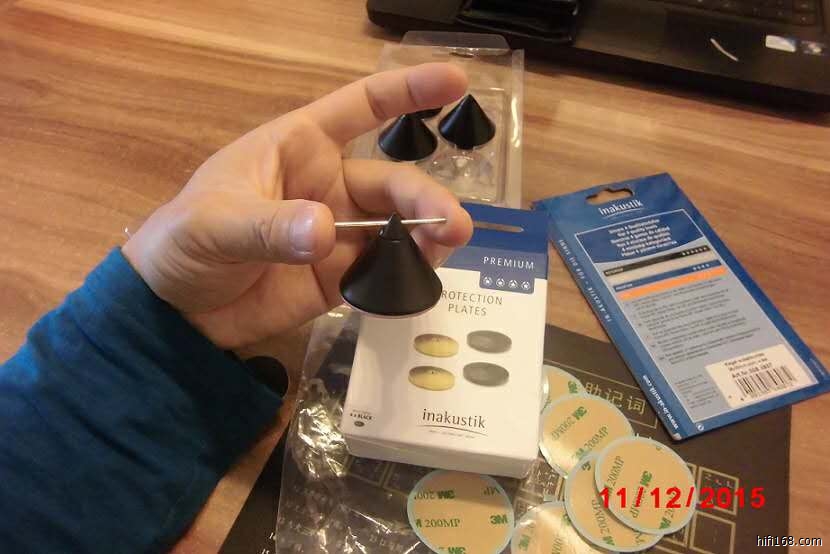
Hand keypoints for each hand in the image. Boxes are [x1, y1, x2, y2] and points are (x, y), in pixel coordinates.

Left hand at [122, 63, 472, 347]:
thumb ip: (268, 225)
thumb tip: (324, 231)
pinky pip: (384, 269)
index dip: (407, 92)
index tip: (455, 83)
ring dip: (427, 233)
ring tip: (446, 247)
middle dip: (424, 197)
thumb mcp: (214, 224)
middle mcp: (327, 185)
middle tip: (453, 224)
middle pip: (391, 182)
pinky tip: (420, 278)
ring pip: (398, 226)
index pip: (361, 108)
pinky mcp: (339, 278)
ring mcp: (337, 234)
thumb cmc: (181, 244)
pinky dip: (407, 272)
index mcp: (299, 148)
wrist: (171, 313)